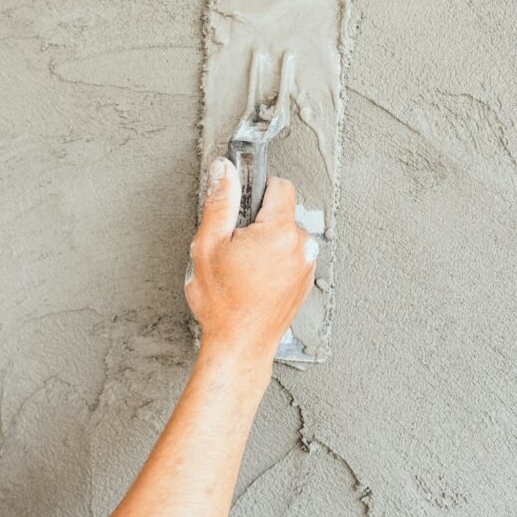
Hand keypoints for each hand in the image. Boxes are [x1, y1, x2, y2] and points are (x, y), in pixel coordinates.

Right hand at [186, 157, 316, 372]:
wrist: (240, 345)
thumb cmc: (224, 304)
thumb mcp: (208, 246)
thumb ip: (221, 202)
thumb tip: (225, 171)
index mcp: (280, 233)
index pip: (281, 186)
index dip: (258, 189)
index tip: (244, 201)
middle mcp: (302, 247)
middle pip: (283, 213)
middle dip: (259, 222)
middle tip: (235, 246)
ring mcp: (307, 265)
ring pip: (286, 235)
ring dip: (268, 243)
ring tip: (245, 267)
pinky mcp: (306, 280)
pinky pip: (291, 256)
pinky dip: (276, 260)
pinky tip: (256, 279)